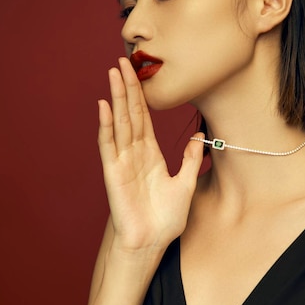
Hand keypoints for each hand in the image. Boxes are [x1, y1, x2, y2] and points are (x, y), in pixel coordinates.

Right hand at [97, 57, 203, 251]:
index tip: (139, 73)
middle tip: (123, 61)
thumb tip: (200, 137)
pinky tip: (104, 106)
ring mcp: (123, 162)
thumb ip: (191, 160)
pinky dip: (106, 126)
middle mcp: (135, 154)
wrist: (152, 242)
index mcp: (150, 155)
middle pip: (130, 114)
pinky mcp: (114, 173)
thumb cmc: (165, 219)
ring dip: (117, 98)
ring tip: (114, 74)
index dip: (141, 95)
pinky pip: (109, 145)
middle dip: (128, 88)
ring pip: (120, 123)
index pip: (144, 118)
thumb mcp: (186, 184)